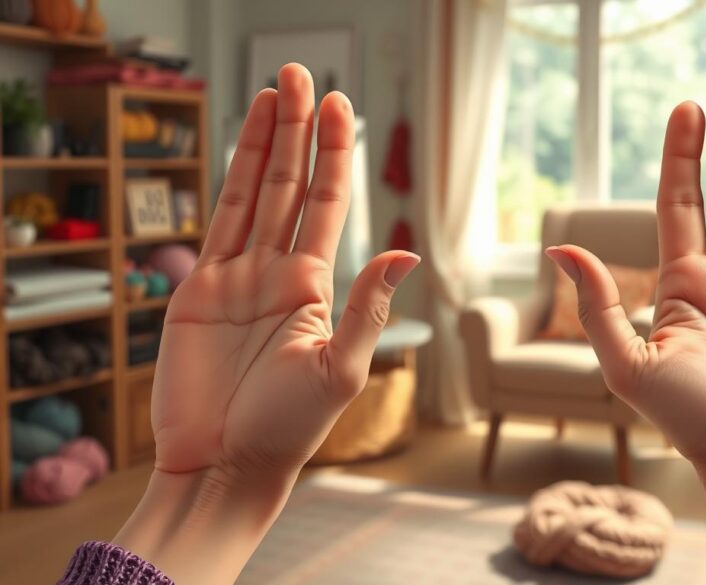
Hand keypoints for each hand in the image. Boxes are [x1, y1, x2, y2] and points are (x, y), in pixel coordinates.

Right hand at [152, 64, 418, 480]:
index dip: (333, 154)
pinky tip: (241, 142)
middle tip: (302, 73)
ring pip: (255, 192)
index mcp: (315, 287)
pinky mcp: (197, 290)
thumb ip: (367, 308)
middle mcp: (279, 272)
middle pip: (291, 184)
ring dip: (265, 140)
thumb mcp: (339, 370)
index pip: (327, 204)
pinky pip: (216, 221)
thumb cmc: (288, 430)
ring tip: (275, 88)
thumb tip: (406, 249)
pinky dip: (228, 178)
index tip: (340, 106)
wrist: (223, 464)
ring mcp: (237, 277)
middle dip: (298, 129)